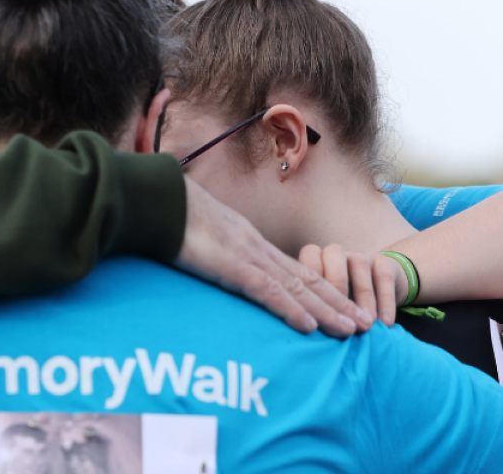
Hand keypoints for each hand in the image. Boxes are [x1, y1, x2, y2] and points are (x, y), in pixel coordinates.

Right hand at [175, 177, 373, 337]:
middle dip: (339, 302)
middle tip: (367, 324)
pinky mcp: (233, 267)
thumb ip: (214, 251)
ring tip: (354, 330)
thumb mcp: (201, 235)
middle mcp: (257, 250)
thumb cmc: (174, 217)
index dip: (322, 288)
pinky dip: (292, 310)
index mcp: (250, 244)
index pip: (294, 270)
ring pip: (298, 288)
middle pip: (307, 280)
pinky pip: (268, 292)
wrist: (162, 200)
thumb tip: (213, 263)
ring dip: (328, 310)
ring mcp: (248, 258)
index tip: (343, 305)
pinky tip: (310, 327)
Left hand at [299, 244, 405, 326]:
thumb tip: (308, 329)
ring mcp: (361, 255)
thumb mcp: (327, 303)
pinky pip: (384, 277)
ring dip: (363, 297)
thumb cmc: (344, 301)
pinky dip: (385, 301)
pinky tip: (385, 322)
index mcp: (316, 258)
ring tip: (365, 325)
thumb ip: (316, 308)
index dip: (311, 281)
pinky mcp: (385, 262)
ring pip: (359, 265)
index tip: (314, 313)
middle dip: (336, 289)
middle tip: (341, 320)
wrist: (381, 289)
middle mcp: (336, 253)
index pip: (308, 257)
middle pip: (332, 257)